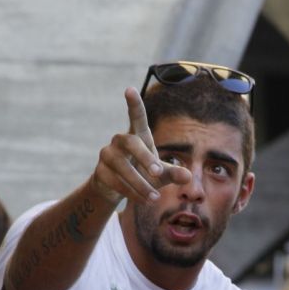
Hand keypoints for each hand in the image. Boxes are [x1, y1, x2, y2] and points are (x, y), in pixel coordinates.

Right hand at [91, 87, 190, 204]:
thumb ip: (175, 173)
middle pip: (130, 142)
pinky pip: (115, 181)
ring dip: (139, 183)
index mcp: (138, 136)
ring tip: (155, 197)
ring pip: (122, 166)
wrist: (119, 189)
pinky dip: (131, 192)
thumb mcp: (162, 174)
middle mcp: (120, 141)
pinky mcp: (100, 172)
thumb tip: (188, 176)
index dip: (134, 104)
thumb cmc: (145, 174)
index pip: (136, 117)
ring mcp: (108, 155)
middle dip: (144, 157)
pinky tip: (143, 200)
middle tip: (157, 173)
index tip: (129, 89)